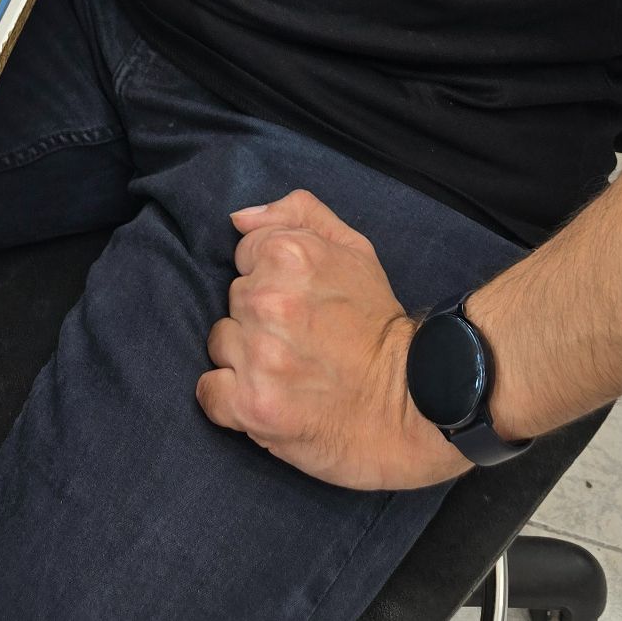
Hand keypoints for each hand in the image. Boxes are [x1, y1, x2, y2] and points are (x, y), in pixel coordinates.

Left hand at [197, 188, 473, 490]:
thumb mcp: (354, 249)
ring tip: (289, 370)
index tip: (300, 303)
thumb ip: (297, 215)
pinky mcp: (252, 405)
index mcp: (289, 255)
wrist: (411, 404)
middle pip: (232, 301)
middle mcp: (268, 301)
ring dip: (245, 358)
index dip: (271, 280)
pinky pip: (210, 392)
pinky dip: (231, 400)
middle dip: (259, 318)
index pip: (244, 257)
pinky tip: (267, 399)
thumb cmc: (377, 326)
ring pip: (220, 344)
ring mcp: (259, 355)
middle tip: (301, 339)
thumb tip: (239, 219)